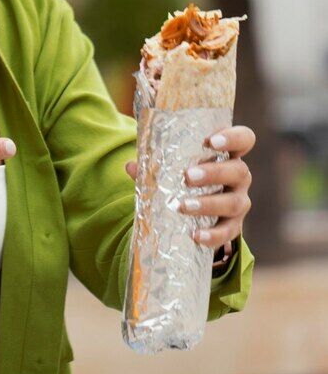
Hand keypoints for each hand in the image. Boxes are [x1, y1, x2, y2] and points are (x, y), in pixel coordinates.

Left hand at [123, 125, 253, 250]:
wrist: (196, 213)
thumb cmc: (184, 180)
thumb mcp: (172, 168)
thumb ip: (153, 165)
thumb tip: (130, 166)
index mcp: (227, 155)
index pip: (243, 139)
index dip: (233, 137)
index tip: (211, 141)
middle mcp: (238, 177)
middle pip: (239, 171)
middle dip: (214, 173)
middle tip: (188, 176)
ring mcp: (238, 202)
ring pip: (234, 202)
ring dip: (208, 204)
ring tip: (183, 205)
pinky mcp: (234, 226)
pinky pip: (228, 232)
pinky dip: (213, 235)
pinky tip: (195, 235)